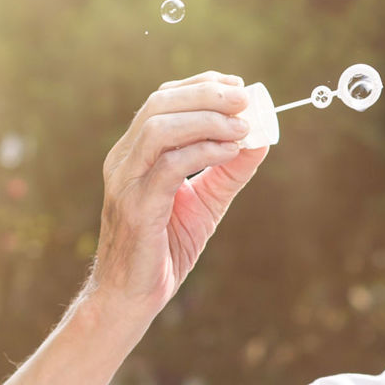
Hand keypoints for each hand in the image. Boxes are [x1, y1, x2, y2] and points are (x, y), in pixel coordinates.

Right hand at [93, 72, 269, 314]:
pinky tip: (229, 152)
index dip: (200, 86)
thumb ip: (227, 172)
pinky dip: (204, 152)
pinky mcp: (137, 207)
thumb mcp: (204, 204)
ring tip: (241, 127)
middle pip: (159, 104)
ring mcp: (126, 182)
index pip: (161, 100)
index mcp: (133, 154)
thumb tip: (260, 140)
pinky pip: (170, 166)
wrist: (130, 298)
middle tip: (244, 101)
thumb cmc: (163, 250)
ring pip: (160, 128)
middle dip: (206, 95)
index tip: (237, 86)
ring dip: (207, 120)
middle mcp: (123, 161)